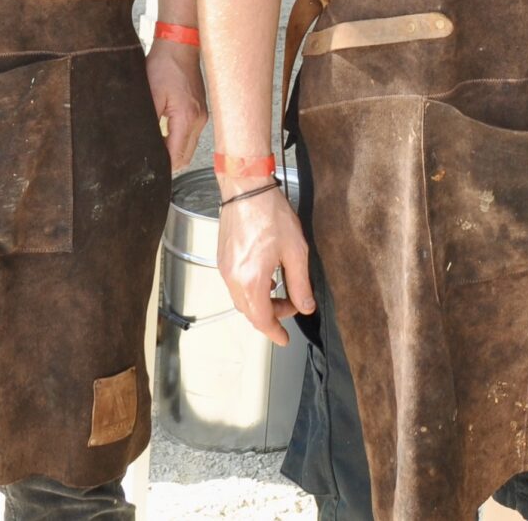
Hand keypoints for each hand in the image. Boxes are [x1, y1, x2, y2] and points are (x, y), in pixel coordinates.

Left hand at [143, 39, 206, 171]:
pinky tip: (165, 133)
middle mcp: (198, 120)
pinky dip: (179, 140)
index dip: (162, 166)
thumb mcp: (150, 95)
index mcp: (186, 118)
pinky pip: (191, 135)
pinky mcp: (200, 110)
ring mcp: (202, 115)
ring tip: (155, 148)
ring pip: (190, 147)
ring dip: (174, 151)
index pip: (176, 156)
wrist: (180, 45)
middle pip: (186, 157)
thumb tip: (142, 143)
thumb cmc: (164, 65)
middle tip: (149, 161)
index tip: (148, 167)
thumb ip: (148, 123)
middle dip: (169, 163)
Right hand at [218, 190, 315, 346]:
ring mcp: (224, 269)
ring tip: (281, 291)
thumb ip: (300, 283)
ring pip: (241, 300)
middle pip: (250, 312)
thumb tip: (305, 306)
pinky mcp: (222, 259)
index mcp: (251, 280)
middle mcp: (233, 278)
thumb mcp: (295, 251)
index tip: (284, 339)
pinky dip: (251, 290)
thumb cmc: (270, 214)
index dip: (274, 332)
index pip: (261, 319)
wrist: (246, 189)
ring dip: (261, 302)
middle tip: (291, 307)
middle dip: (271, 316)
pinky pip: (235, 285)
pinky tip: (266, 276)